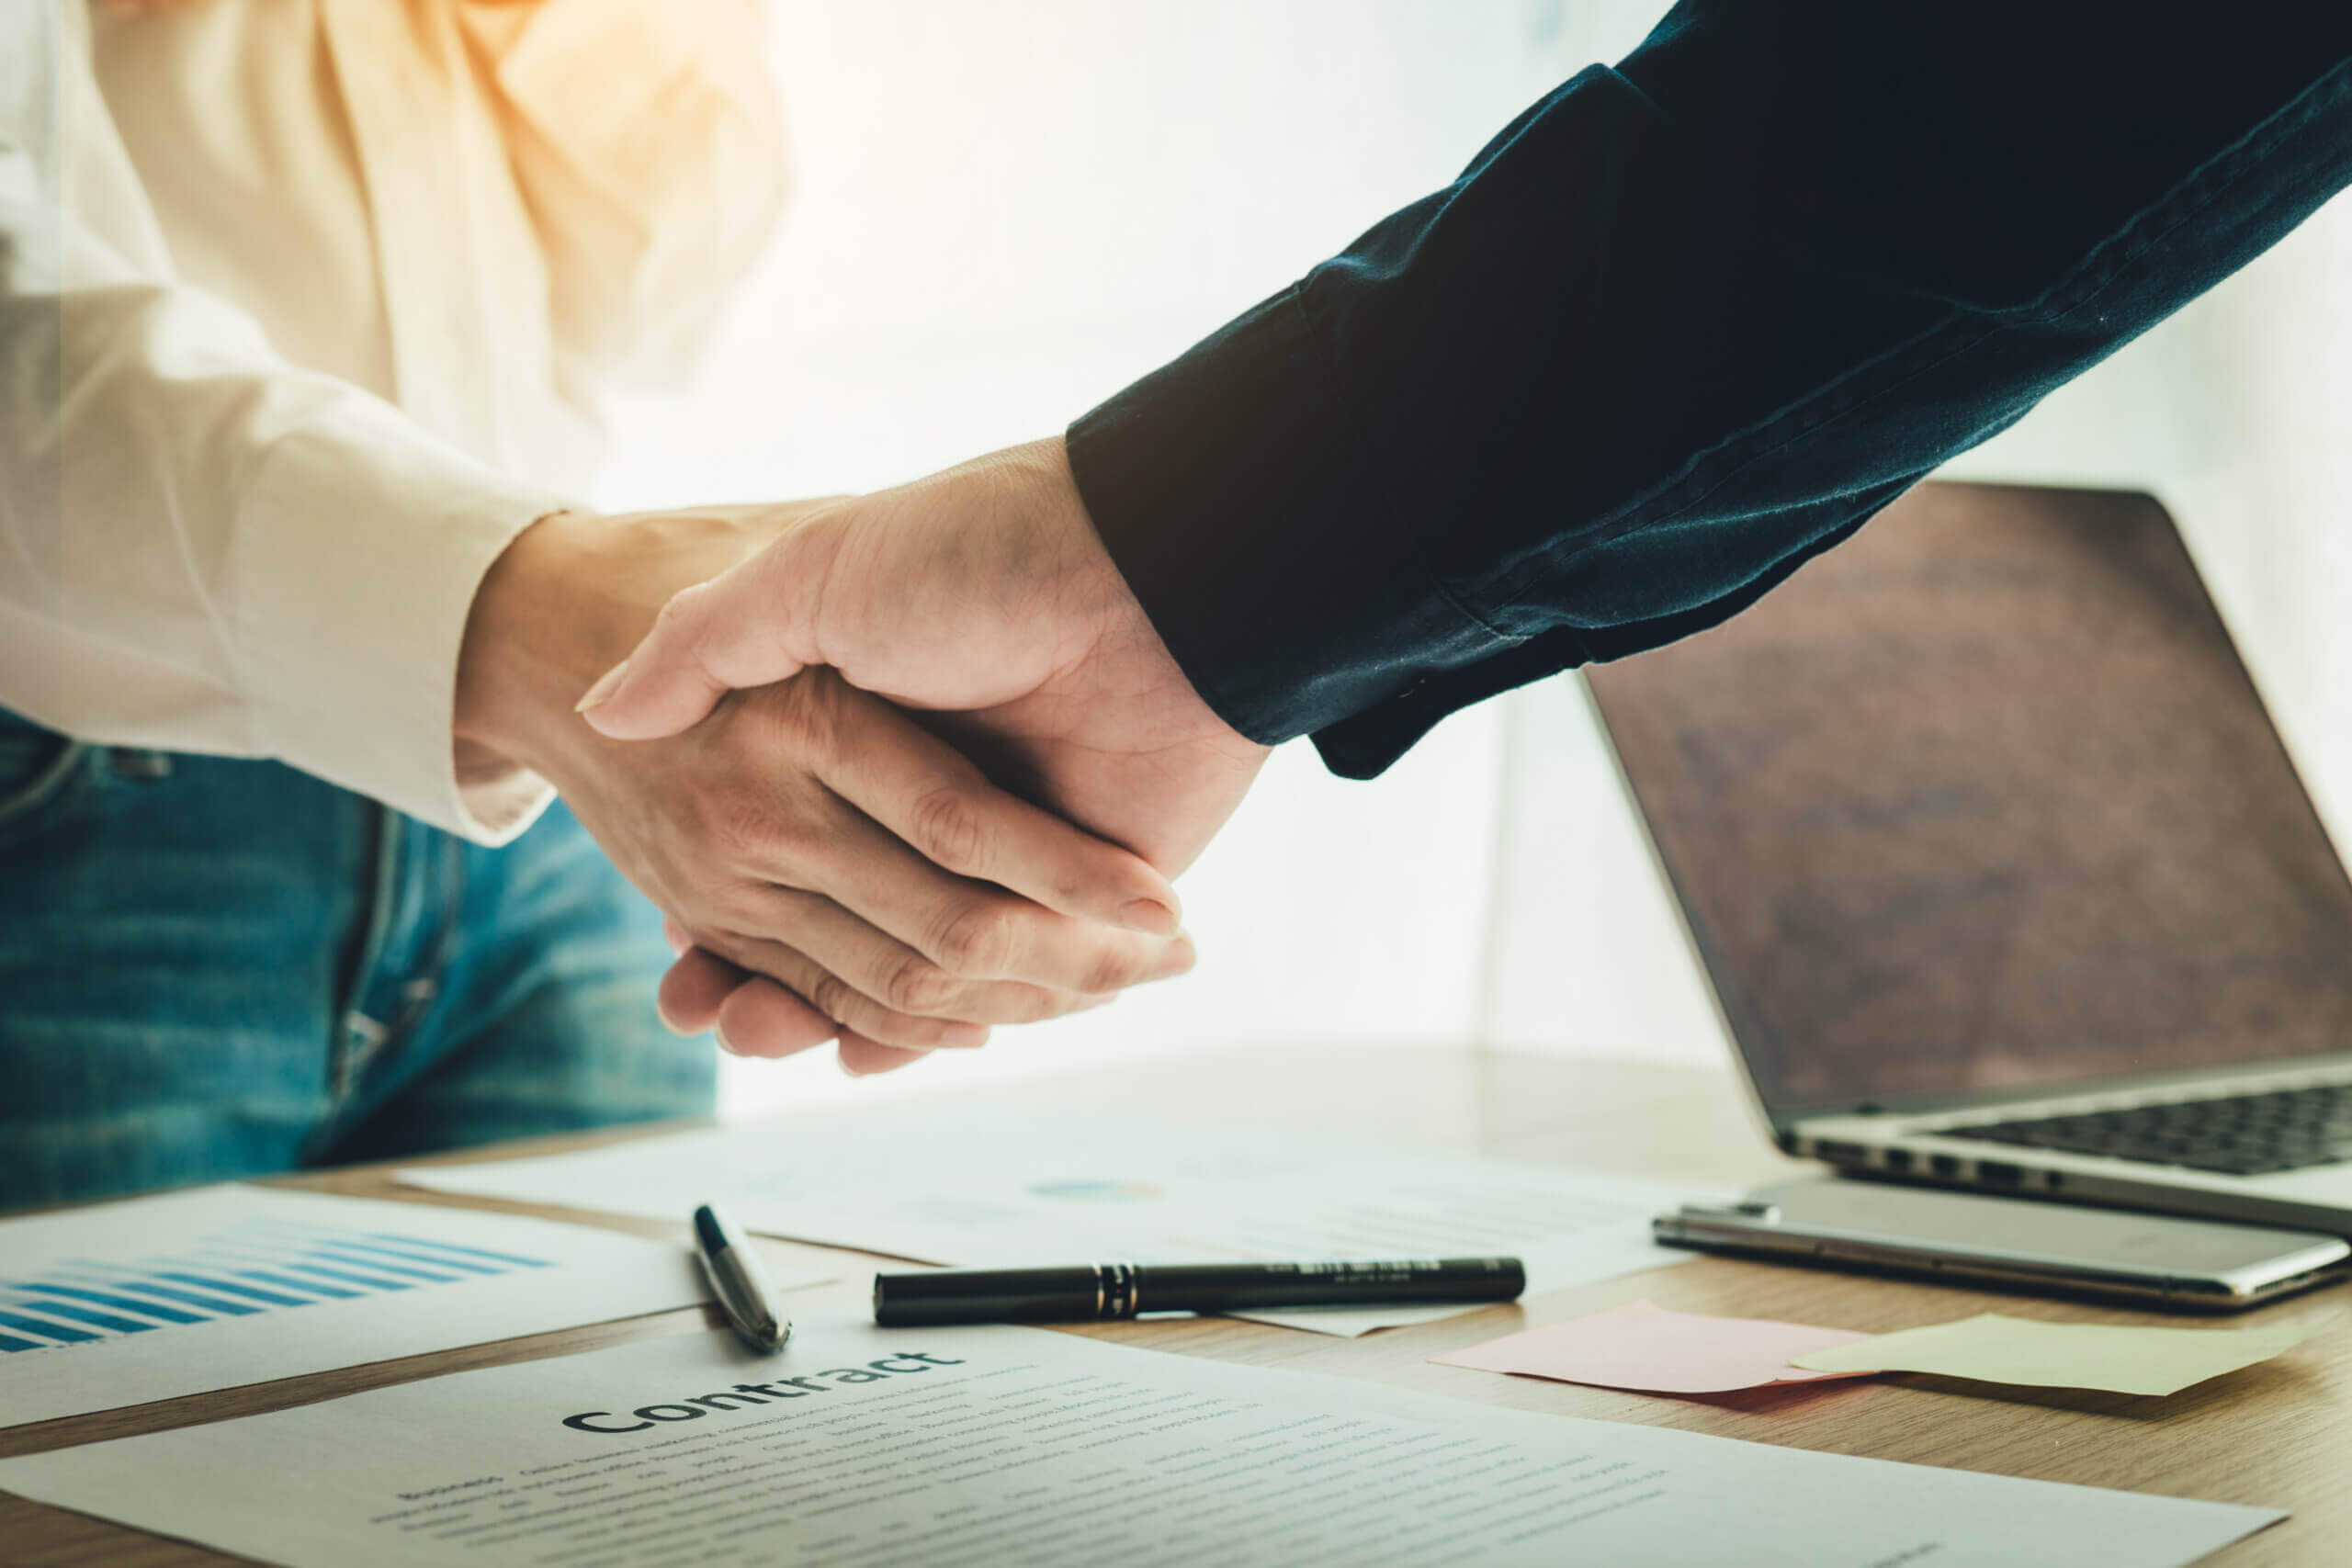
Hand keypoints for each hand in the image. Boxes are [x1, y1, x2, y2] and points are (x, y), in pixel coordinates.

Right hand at [454, 503, 1193, 1075]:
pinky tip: (862, 1052)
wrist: (1144, 568)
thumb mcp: (817, 574)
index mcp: (873, 730)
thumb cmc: (976, 554)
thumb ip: (713, 640)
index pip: (779, 845)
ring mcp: (1015, 852)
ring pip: (912, 972)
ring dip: (841, 1017)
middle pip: (839, 924)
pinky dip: (940, 1027)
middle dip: (765, 982)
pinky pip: (1007, 982)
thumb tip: (604, 713)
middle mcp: (940, 796)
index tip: (676, 957)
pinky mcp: (1091, 893)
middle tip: (713, 1016)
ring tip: (759, 1034)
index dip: (723, 906)